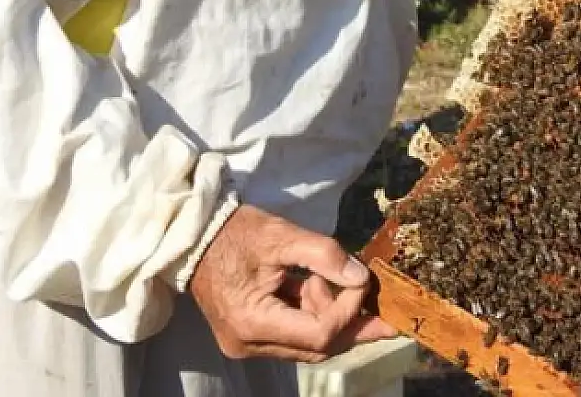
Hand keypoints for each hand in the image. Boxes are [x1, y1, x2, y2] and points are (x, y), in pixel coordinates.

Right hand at [188, 204, 396, 362]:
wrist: (195, 237)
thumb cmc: (236, 233)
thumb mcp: (283, 235)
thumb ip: (325, 255)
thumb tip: (362, 278)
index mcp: (253, 322)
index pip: (319, 333)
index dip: (348, 310)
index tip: (361, 279)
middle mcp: (249, 344)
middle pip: (317, 347)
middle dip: (352, 325)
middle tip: (386, 312)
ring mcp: (247, 344)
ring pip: (308, 346)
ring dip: (334, 320)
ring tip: (353, 291)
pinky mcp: (249, 337)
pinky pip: (293, 336)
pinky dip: (315, 317)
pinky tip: (329, 294)